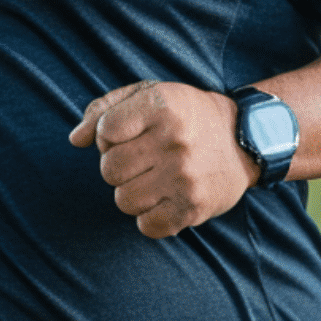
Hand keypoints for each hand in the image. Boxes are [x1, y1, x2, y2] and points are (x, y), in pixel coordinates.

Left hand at [68, 81, 260, 238]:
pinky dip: (149, 218)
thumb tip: (75, 139)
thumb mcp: (149, 94)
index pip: (105, 131)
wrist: (245, 140)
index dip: (108, 136)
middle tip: (141, 160)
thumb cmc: (186, 115)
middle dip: (118, 166)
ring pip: (123, 200)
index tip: (127, 135)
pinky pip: (146, 226)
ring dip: (132, 193)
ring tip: (152, 179)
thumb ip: (105, 109)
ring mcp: (185, 176)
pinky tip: (164, 199)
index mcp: (162, 106)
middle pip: (110, 170)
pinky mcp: (194, 207)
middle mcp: (174, 140)